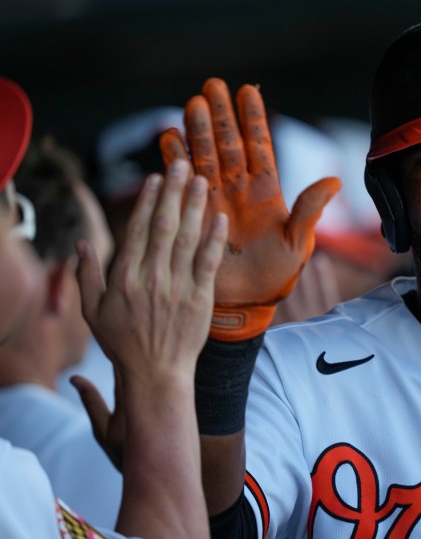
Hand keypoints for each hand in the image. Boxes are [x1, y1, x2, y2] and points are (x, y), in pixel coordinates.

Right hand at [74, 160, 227, 457]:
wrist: (155, 373)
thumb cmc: (123, 342)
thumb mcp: (93, 311)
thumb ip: (86, 275)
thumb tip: (83, 244)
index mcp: (124, 277)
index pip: (138, 229)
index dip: (148, 200)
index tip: (157, 178)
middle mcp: (151, 277)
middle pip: (164, 225)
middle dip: (174, 191)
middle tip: (183, 164)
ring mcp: (177, 287)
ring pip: (188, 238)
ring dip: (195, 206)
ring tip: (203, 180)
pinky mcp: (200, 298)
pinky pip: (208, 261)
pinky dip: (214, 238)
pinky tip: (219, 216)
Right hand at [159, 78, 339, 340]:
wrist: (244, 304)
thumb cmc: (276, 275)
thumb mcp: (298, 243)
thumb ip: (309, 211)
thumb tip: (334, 180)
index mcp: (266, 192)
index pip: (259, 147)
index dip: (254, 120)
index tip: (247, 91)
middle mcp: (238, 190)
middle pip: (227, 144)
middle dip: (220, 116)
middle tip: (212, 85)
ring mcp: (214, 199)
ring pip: (204, 156)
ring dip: (196, 131)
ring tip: (191, 104)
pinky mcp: (193, 214)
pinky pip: (181, 182)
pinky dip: (174, 160)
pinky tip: (168, 137)